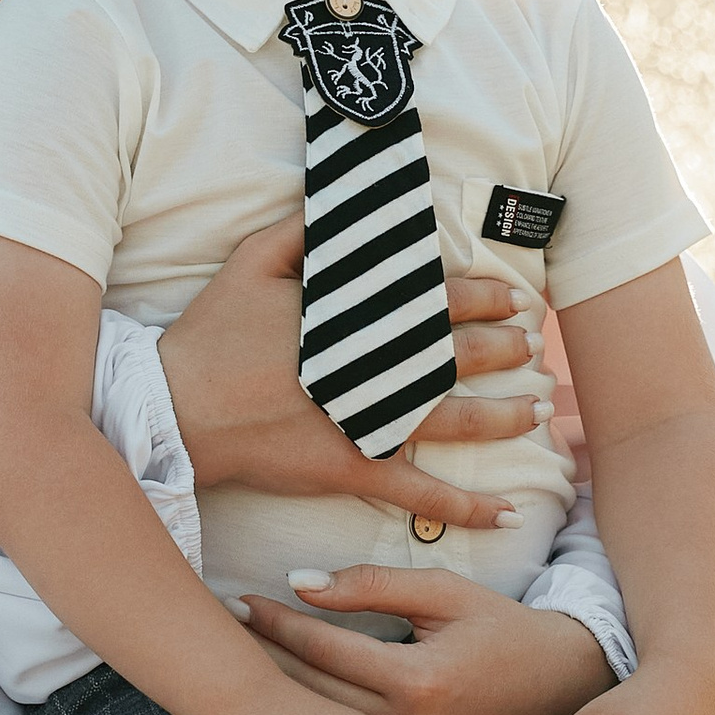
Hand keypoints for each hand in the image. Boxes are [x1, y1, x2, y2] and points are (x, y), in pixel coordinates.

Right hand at [159, 217, 549, 535]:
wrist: (177, 408)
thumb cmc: (211, 335)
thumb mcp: (249, 263)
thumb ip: (300, 230)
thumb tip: (342, 203)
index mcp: (352, 318)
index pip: (434, 302)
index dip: (482, 300)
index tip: (515, 299)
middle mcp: (368, 370)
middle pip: (456, 358)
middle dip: (505, 352)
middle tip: (535, 348)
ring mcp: (362, 424)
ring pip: (453, 423)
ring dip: (503, 417)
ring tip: (537, 411)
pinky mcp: (350, 470)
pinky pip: (417, 493)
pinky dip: (463, 506)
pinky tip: (504, 511)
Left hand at [238, 567, 612, 714]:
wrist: (565, 688)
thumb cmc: (503, 628)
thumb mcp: (445, 593)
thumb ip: (372, 585)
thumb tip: (300, 581)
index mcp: (418, 679)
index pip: (325, 649)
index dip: (277, 623)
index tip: (239, 601)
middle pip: (314, 695)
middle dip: (264, 660)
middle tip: (220, 632)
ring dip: (284, 698)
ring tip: (239, 668)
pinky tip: (289, 710)